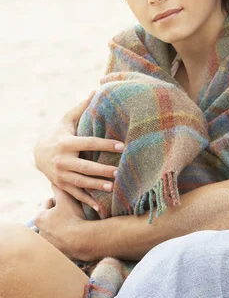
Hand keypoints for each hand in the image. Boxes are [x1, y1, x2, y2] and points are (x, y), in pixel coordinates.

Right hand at [34, 93, 123, 209]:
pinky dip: (88, 202)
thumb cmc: (60, 132)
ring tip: (112, 186)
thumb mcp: (68, 119)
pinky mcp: (62, 186)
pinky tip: (101, 208)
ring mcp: (61, 175)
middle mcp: (62, 160)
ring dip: (96, 185)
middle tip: (119, 170)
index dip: (105, 144)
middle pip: (84, 166)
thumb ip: (82, 107)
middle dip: (101, 169)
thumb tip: (97, 89)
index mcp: (66, 143)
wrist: (38, 152)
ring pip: (81, 182)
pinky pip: (76, 195)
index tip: (122, 145)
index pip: (88, 143)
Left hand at [35, 187, 88, 258]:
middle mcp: (40, 232)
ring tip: (75, 224)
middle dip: (59, 214)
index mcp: (39, 217)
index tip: (69, 201)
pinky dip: (67, 238)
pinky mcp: (57, 253)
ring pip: (55, 230)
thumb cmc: (72, 217)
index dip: (60, 200)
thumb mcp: (66, 198)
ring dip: (62, 227)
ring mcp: (48, 244)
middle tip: (72, 212)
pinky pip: (61, 242)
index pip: (48, 202)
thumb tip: (54, 181)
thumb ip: (58, 188)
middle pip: (51, 217)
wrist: (82, 240)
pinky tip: (75, 235)